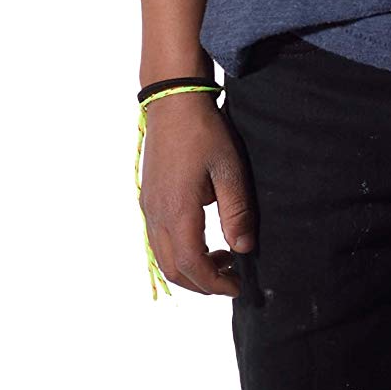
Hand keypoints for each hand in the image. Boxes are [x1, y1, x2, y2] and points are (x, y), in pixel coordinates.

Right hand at [139, 94, 256, 296]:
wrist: (173, 103)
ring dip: (190, 268)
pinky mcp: (148, 200)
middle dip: (202, 283)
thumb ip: (236, 213)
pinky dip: (179, 252)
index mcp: (177, 211)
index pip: (192, 265)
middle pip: (173, 269)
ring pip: (163, 257)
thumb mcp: (229, 171)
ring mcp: (148, 208)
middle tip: (231, 277)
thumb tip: (242, 248)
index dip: (214, 283)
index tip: (236, 286)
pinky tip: (203, 238)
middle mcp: (156, 214)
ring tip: (221, 258)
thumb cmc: (203, 133)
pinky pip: (158, 240)